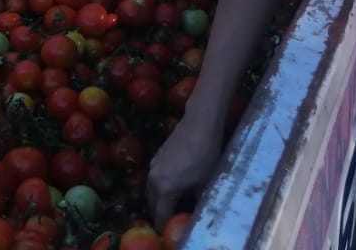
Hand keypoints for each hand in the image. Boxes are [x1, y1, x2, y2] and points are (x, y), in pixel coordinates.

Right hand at [146, 114, 222, 229]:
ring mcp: (152, 167)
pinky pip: (153, 179)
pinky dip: (160, 187)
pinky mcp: (156, 157)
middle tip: (175, 220)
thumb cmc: (205, 156)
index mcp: (164, 190)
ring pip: (151, 192)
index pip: (160, 218)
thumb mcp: (204, 184)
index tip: (175, 230)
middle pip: (152, 206)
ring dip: (159, 201)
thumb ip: (196, 203)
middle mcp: (153, 180)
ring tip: (175, 205)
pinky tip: (175, 186)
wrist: (199, 124)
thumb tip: (193, 215)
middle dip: (161, 215)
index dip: (167, 227)